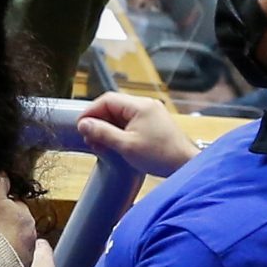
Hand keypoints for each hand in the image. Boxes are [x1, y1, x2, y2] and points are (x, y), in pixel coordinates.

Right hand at [0, 174, 38, 266]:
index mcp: (25, 215)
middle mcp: (31, 235)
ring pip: (18, 245)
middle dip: (8, 227)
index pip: (17, 206)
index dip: (4, 207)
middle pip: (19, 226)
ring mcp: (27, 254)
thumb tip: (3, 174)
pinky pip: (13, 261)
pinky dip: (6, 259)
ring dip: (8, 244)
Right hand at [72, 92, 198, 177]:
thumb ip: (102, 133)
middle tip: (89, 138)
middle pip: (113, 107)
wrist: (186, 166)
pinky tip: (113, 145)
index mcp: (140, 105)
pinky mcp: (153, 125)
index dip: (90, 111)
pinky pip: (130, 123)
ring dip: (108, 128)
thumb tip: (83, 124)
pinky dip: (119, 132)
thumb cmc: (160, 155)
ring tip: (99, 144)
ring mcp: (151, 114)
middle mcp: (146, 105)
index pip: (107, 100)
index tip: (80, 125)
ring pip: (121, 116)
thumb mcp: (126, 145)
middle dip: (98, 122)